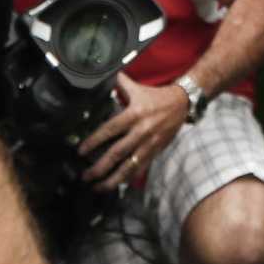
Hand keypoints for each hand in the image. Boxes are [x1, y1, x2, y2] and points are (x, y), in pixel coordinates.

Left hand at [78, 74, 189, 188]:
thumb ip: (121, 84)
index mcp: (134, 114)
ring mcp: (149, 143)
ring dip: (113, 179)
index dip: (94, 141)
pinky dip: (130, 177)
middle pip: (117, 152)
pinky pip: (142, 167)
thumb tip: (105, 76)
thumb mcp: (138, 88)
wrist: (183, 103)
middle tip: (85, 176)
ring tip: (98, 187)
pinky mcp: (156, 150)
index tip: (81, 151)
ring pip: (129, 165)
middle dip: (99, 167)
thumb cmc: (157, 96)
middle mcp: (141, 131)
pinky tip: (119, 185)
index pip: (110, 130)